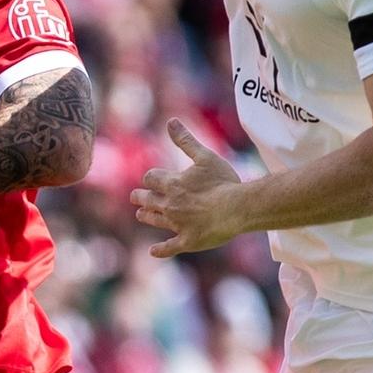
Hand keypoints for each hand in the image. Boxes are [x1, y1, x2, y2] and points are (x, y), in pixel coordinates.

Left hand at [131, 120, 245, 257]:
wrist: (237, 208)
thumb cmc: (223, 181)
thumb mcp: (205, 156)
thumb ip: (186, 140)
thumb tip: (170, 121)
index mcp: (172, 183)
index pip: (151, 178)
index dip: (151, 178)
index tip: (151, 178)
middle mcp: (169, 204)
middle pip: (147, 199)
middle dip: (141, 196)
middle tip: (136, 197)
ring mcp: (177, 224)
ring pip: (154, 219)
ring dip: (146, 215)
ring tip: (141, 214)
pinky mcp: (187, 241)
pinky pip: (169, 247)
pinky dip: (160, 250)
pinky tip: (152, 251)